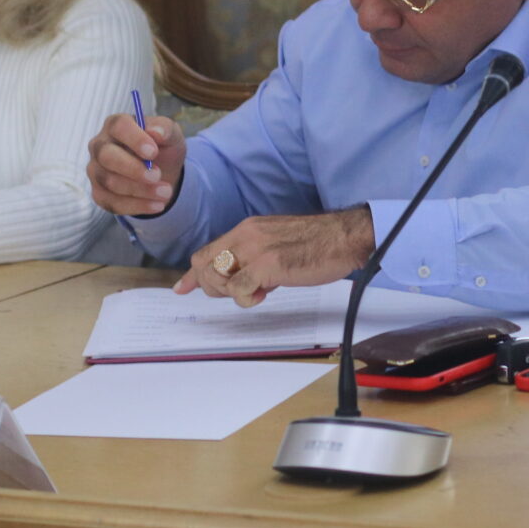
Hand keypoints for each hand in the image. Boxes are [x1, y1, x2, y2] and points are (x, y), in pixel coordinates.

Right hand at [88, 113, 187, 214]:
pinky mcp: (99, 194)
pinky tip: (157, 205)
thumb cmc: (162, 149)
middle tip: (157, 176)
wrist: (162, 174)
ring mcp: (96, 171)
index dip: (135, 139)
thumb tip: (156, 132)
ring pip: (110, 182)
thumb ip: (165, 129)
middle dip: (134, 169)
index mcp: (115, 125)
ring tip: (166, 192)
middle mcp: (100, 146)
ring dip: (141, 190)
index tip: (153, 152)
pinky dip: (137, 206)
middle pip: (107, 156)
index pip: (118, 127)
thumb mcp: (171, 136)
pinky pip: (112, 203)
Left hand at [177, 208, 375, 306]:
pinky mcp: (268, 264)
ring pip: (218, 277)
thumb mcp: (278, 244)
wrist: (345, 237)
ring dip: (230, 293)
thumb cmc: (320, 243)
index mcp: (248, 229)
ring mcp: (256, 249)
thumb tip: (243, 280)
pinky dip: (246, 299)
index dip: (193, 273)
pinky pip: (239, 289)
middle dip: (211, 286)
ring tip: (256, 292)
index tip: (183, 288)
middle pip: (205, 264)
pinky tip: (264, 295)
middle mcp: (246, 235)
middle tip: (236, 294)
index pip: (208, 250)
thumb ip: (257, 258)